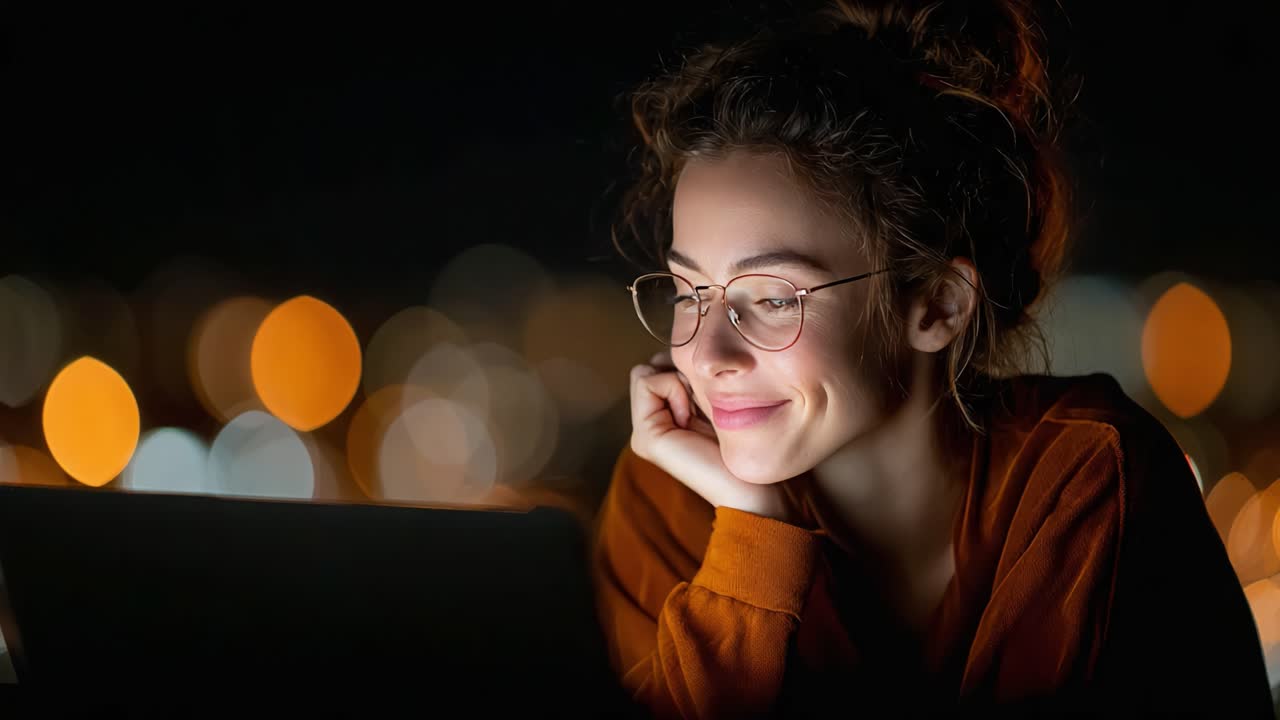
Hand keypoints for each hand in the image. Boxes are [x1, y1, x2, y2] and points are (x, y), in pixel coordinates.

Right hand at [629, 350, 794, 522]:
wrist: (758, 490)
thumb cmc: (752, 441)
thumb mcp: (720, 398)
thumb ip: (697, 377)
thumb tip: (681, 349)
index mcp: (669, 415)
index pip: (663, 363)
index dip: (689, 366)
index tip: (715, 394)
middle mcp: (653, 423)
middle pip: (653, 364)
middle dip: (683, 370)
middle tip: (708, 403)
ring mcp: (645, 432)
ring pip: (647, 371)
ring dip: (679, 378)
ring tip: (702, 411)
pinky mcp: (646, 437)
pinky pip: (648, 381)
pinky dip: (673, 386)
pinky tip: (692, 416)